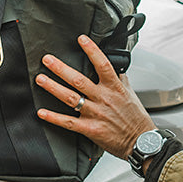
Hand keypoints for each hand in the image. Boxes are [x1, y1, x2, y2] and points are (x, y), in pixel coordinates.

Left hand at [35, 35, 154, 159]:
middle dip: (61, 69)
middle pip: (79, 81)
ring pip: (70, 98)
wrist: (142, 142)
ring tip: (40, 79)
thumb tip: (114, 65)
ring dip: (53, 88)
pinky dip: (54, 117)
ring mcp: (96, 114)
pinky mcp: (90, 129)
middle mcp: (103, 99)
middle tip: (47, 59)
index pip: (103, 65)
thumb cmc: (136, 118)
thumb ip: (119, 78)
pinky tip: (41, 112)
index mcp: (114, 88)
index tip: (81, 39)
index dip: (92, 51)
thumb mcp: (130, 93)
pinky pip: (68, 122)